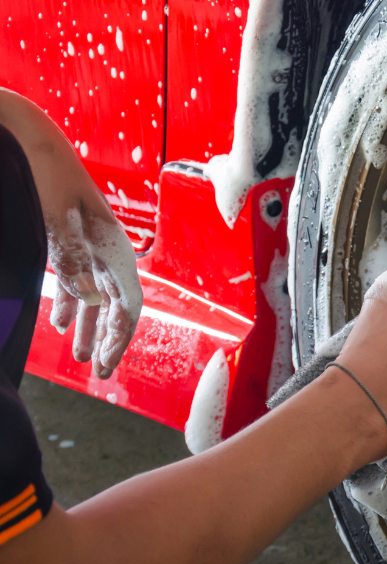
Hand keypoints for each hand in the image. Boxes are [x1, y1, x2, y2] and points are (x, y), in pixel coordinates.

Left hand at [0, 89, 142, 378]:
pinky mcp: (68, 237)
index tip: (106, 364)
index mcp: (112, 244)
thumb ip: (72, 259)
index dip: (120, 337)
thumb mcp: (53, 216)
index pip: (127, 304)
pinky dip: (72, 303)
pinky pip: (77, 279)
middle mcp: (106, 247)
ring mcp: (88, 242)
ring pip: (96, 295)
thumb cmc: (41, 171)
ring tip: (82, 356)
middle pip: (116, 304)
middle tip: (99, 371)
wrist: (24, 133)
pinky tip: (62, 322)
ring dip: (91, 326)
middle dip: (108, 339)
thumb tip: (92, 303)